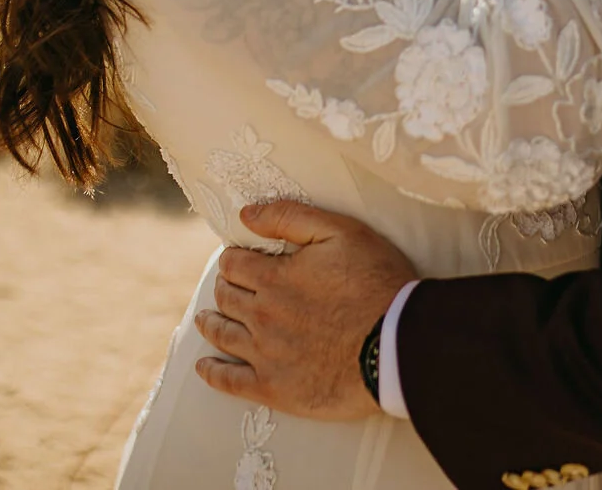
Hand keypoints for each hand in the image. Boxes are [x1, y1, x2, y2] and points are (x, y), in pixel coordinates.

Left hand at [193, 200, 417, 420]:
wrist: (397, 343)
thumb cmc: (376, 283)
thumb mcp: (341, 232)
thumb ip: (290, 218)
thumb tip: (246, 214)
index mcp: (274, 278)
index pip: (233, 264)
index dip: (233, 259)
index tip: (237, 260)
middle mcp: (261, 315)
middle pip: (226, 297)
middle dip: (224, 287)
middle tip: (227, 286)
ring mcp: (265, 354)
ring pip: (223, 334)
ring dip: (211, 323)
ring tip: (205, 319)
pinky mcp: (275, 388)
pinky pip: (231, 382)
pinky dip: (213, 372)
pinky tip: (205, 366)